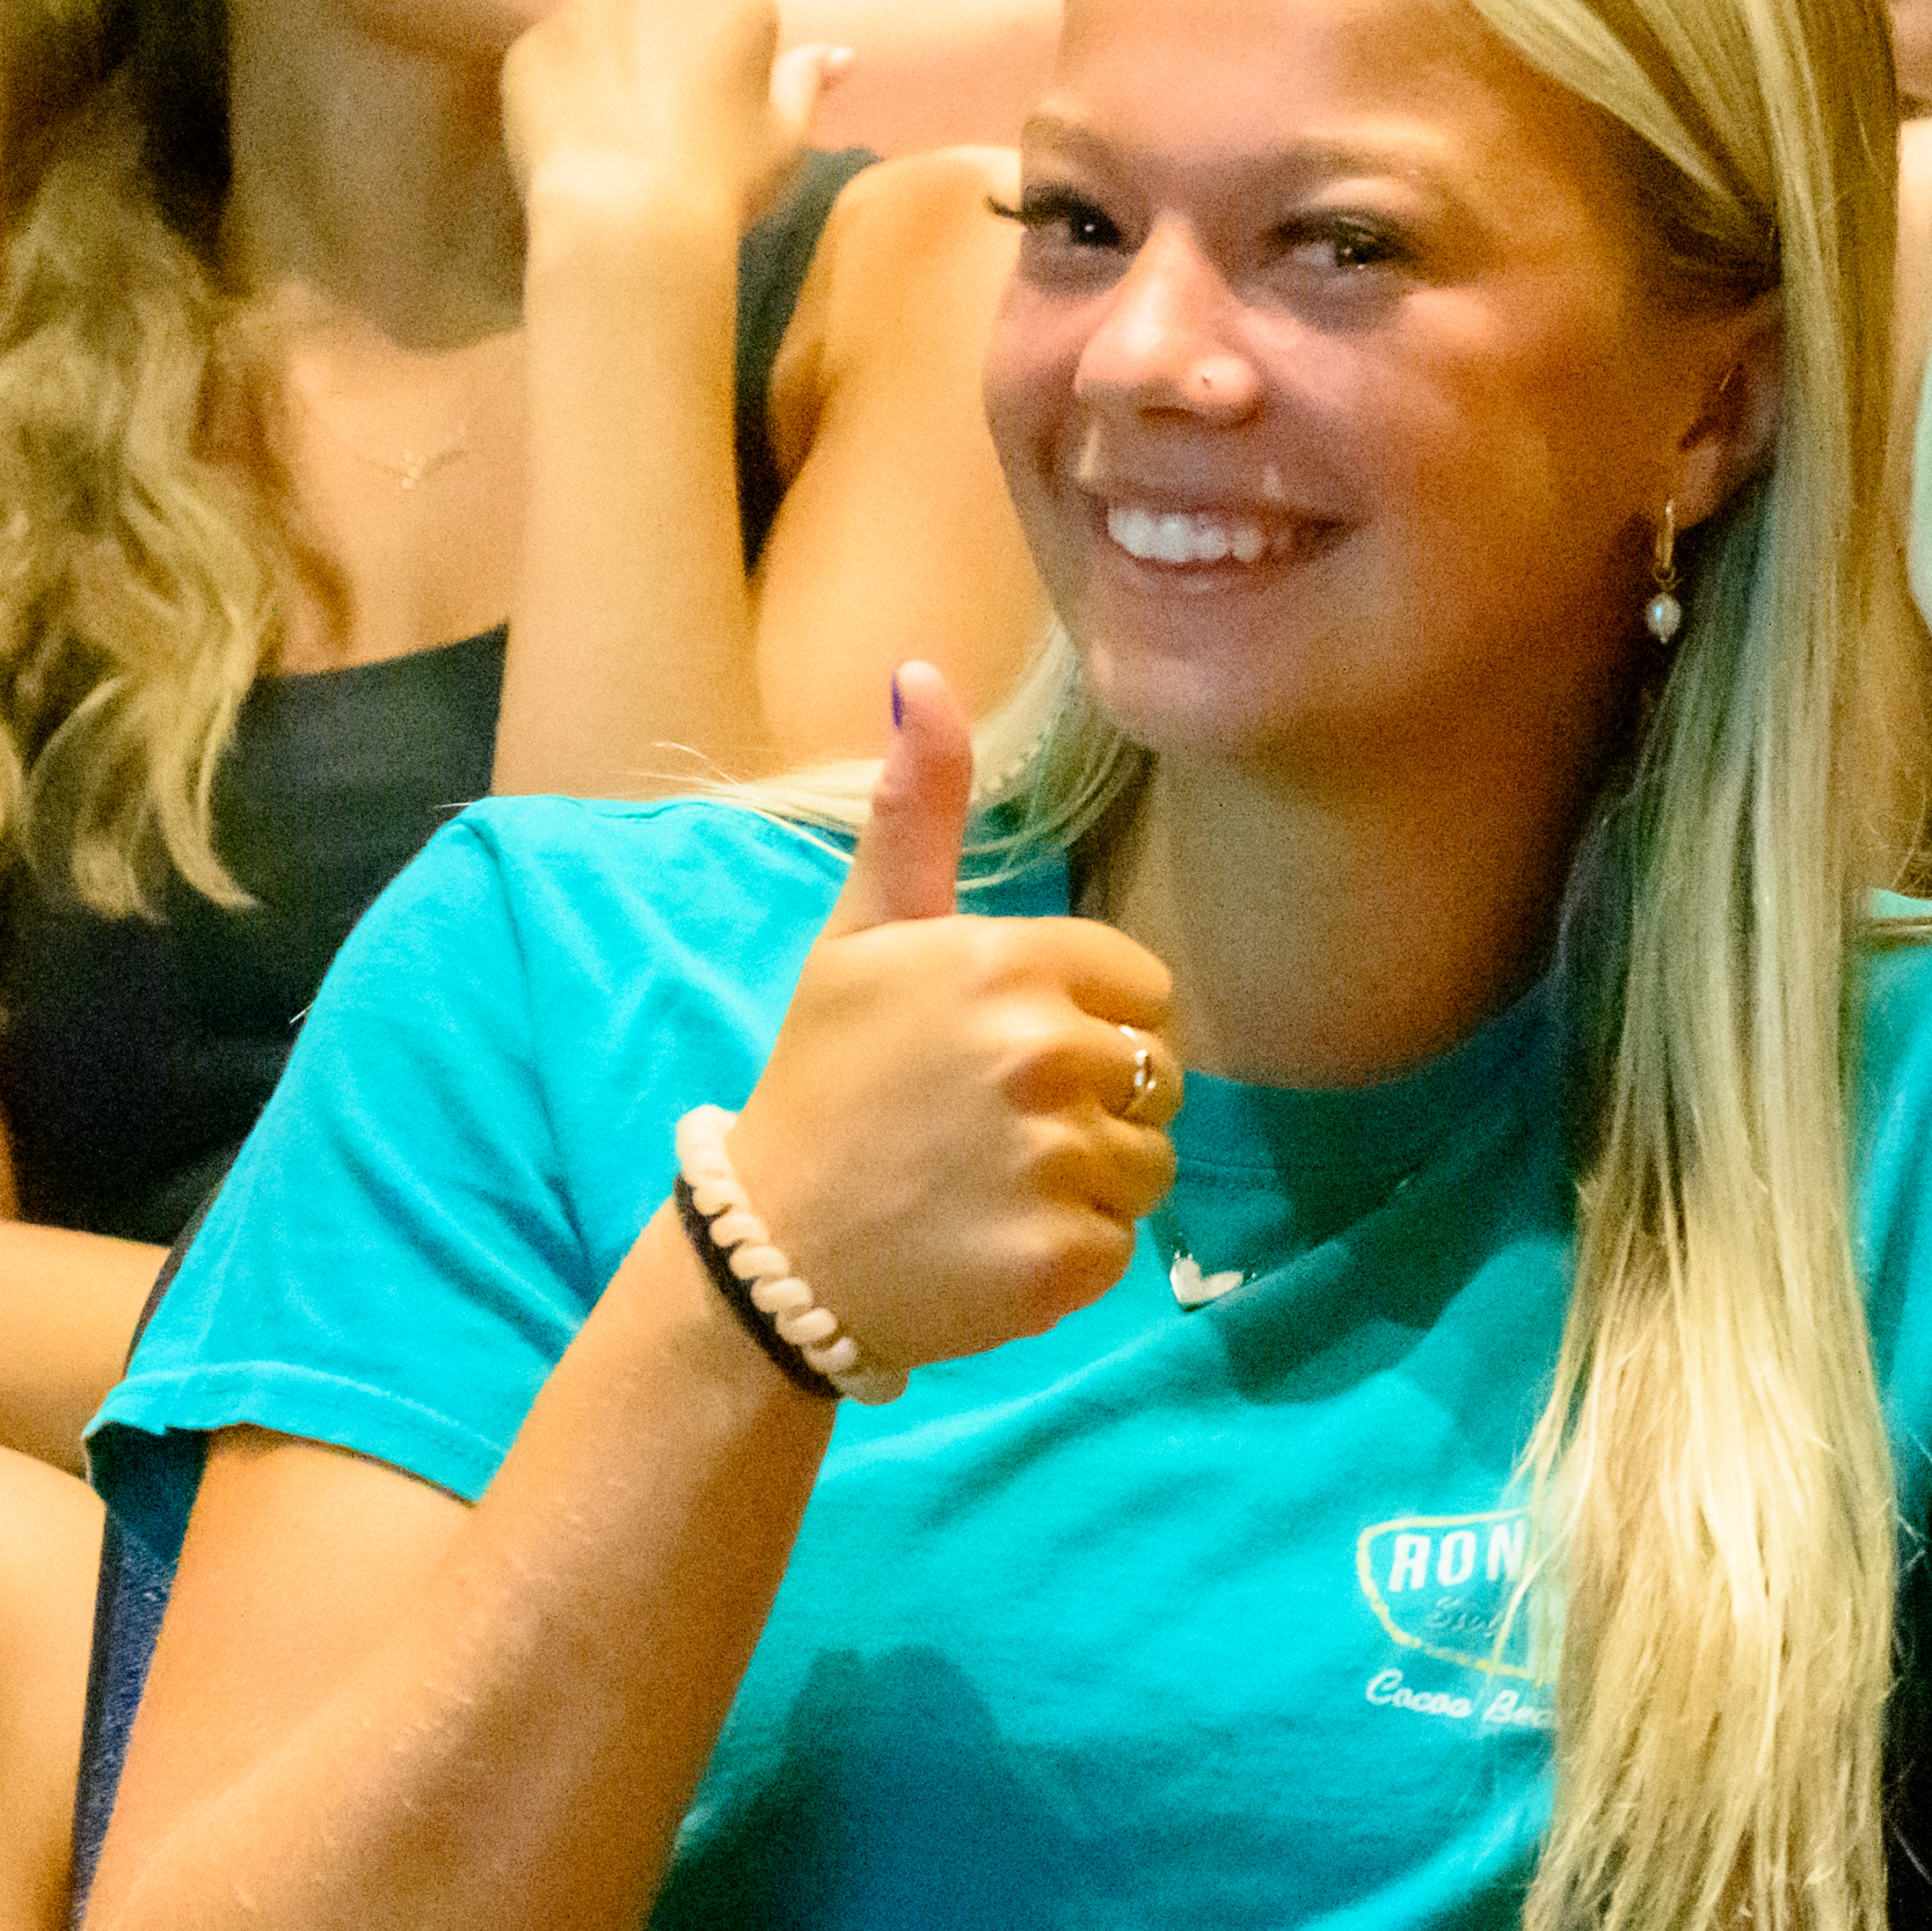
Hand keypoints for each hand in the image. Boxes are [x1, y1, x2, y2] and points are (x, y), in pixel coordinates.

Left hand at [500, 0, 844, 234]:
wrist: (626, 215)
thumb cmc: (727, 175)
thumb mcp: (787, 137)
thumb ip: (805, 82)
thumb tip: (839, 56)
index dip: (724, 42)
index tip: (720, 90)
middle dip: (660, 37)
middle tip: (666, 111)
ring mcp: (580, 7)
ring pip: (599, 25)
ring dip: (607, 59)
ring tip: (615, 130)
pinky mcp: (528, 45)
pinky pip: (552, 58)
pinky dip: (561, 88)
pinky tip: (576, 139)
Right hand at [716, 661, 1180, 1381]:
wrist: (774, 1254)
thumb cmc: (824, 1086)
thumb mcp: (860, 939)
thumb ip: (913, 814)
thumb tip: (924, 674)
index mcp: (1004, 961)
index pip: (1140, 989)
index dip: (1085, 1023)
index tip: (1002, 1055)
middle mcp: (1040, 1051)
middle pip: (1157, 1073)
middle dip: (1093, 1101)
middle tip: (993, 1130)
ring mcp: (1056, 1159)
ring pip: (1150, 1160)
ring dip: (1091, 1180)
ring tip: (995, 1187)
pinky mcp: (1066, 1256)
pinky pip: (1126, 1242)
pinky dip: (1073, 1255)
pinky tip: (995, 1245)